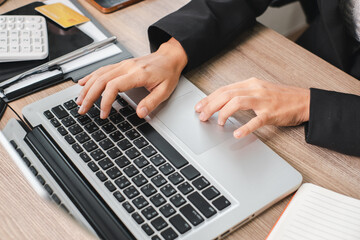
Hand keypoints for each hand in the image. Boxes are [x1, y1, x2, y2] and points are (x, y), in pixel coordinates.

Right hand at [76, 37, 187, 118]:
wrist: (169, 57)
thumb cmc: (167, 73)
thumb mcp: (164, 91)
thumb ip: (151, 103)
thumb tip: (140, 114)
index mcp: (138, 74)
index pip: (114, 86)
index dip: (105, 101)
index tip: (103, 113)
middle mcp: (127, 67)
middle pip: (101, 80)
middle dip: (89, 96)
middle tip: (82, 109)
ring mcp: (122, 64)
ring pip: (99, 74)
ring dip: (87, 88)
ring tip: (79, 100)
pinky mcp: (121, 64)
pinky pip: (102, 69)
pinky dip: (90, 76)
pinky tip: (82, 83)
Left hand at [195, 78, 309, 137]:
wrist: (304, 101)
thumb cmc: (281, 98)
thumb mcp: (259, 91)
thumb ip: (243, 95)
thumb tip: (223, 103)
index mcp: (250, 84)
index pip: (224, 89)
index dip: (209, 98)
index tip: (199, 106)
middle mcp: (255, 89)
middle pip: (227, 94)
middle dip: (211, 105)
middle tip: (201, 116)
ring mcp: (263, 101)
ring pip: (237, 102)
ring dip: (223, 113)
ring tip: (217, 123)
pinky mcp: (271, 113)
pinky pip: (256, 120)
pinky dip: (245, 127)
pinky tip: (236, 133)